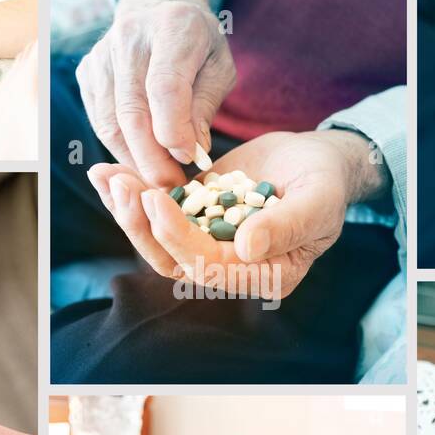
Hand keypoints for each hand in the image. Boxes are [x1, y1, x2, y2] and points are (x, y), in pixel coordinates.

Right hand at [76, 0, 235, 186]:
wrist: (159, 9)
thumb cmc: (198, 45)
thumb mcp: (220, 68)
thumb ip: (206, 107)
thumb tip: (193, 151)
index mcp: (173, 26)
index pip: (165, 87)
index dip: (175, 131)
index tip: (189, 160)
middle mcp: (130, 36)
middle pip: (133, 112)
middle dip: (153, 158)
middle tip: (173, 186)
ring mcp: (101, 54)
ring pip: (111, 123)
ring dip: (135, 160)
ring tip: (159, 178)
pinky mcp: (87, 72)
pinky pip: (100, 122)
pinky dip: (120, 148)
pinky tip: (141, 159)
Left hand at [88, 130, 382, 298]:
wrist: (318, 159)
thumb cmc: (327, 183)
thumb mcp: (318, 201)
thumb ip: (288, 226)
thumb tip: (247, 246)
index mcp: (264, 275)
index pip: (210, 268)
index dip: (178, 238)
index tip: (156, 199)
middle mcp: (230, 267)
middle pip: (174, 260)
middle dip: (142, 226)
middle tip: (122, 186)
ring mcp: (209, 241)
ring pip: (158, 240)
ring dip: (129, 212)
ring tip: (107, 177)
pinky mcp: (195, 216)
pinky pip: (160, 214)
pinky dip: (134, 195)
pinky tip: (110, 173)